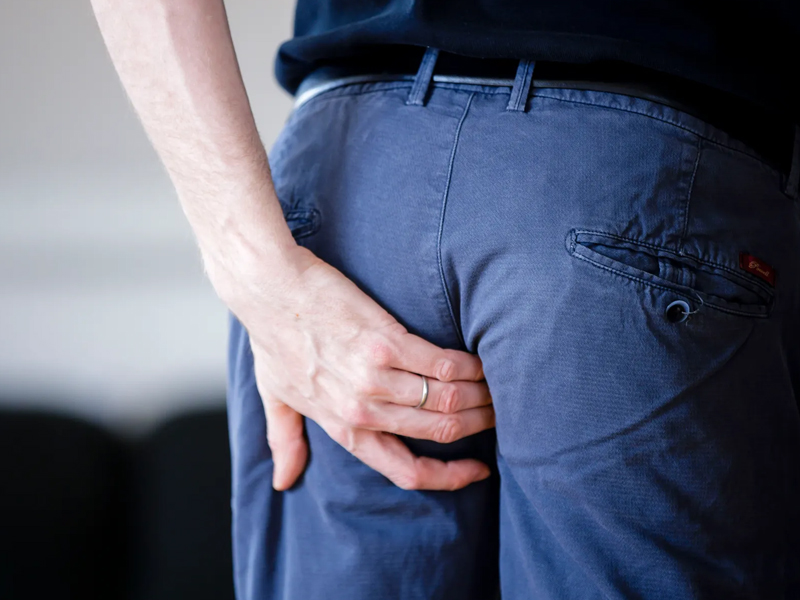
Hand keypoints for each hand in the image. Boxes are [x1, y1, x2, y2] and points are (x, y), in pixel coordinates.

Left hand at [239, 245, 494, 491]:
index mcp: (343, 428)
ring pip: (448, 400)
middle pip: (440, 432)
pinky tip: (482, 362)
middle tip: (497, 412)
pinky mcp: (386, 341)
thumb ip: (286, 440)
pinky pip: (442, 365)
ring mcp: (376, 377)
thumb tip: (285, 482)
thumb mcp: (275, 397)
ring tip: (497, 386)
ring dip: (481, 395)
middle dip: (478, 426)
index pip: (407, 471)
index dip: (450, 477)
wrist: (269, 289)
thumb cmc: (273, 339)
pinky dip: (469, 367)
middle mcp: (363, 410)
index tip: (477, 470)